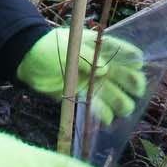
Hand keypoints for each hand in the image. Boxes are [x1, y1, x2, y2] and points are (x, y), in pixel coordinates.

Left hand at [17, 29, 145, 125]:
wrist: (27, 62)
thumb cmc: (48, 48)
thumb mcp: (69, 48)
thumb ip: (87, 58)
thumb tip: (105, 70)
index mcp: (99, 48)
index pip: (123, 52)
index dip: (133, 59)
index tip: (138, 66)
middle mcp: (100, 66)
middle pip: (125, 76)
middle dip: (133, 84)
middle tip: (136, 92)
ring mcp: (92, 83)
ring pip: (114, 95)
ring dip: (121, 102)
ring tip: (123, 109)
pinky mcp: (82, 97)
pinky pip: (99, 108)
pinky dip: (104, 114)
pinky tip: (107, 118)